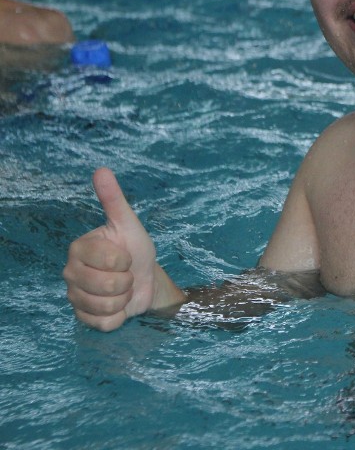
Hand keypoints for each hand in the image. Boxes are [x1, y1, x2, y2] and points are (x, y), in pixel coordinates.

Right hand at [63, 168, 163, 330]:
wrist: (145, 278)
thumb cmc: (135, 249)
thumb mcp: (129, 223)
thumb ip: (113, 199)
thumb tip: (101, 170)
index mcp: (79, 248)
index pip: (110, 260)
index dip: (126, 260)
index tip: (125, 255)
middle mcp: (70, 272)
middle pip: (109, 285)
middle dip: (128, 280)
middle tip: (126, 274)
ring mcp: (74, 296)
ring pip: (108, 305)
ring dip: (125, 298)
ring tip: (123, 289)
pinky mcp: (83, 317)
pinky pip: (106, 323)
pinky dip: (120, 316)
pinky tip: (118, 305)